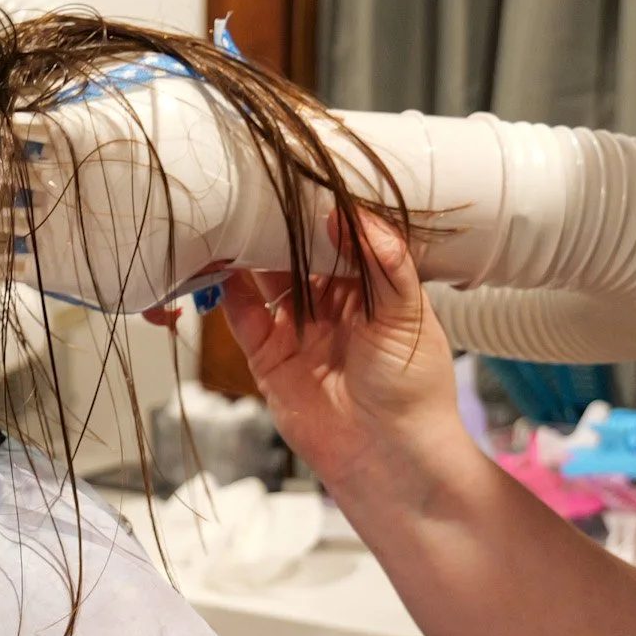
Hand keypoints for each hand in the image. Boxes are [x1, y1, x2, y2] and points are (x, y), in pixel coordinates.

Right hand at [219, 211, 461, 487]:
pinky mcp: (267, 356)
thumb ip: (385, 263)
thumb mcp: (409, 315)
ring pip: (264, 278)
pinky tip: (221, 265)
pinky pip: (242, 315)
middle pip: (296, 251)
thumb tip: (354, 215)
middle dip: (276, 224)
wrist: (390, 458)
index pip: (340, 235)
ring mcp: (296, 328)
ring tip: (232, 219)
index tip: (303, 177)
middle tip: (257, 189)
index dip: (321, 208)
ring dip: (247, 252)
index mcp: (371, 286)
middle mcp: (331, 303)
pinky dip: (228, 291)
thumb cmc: (415, 391)